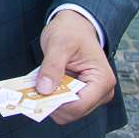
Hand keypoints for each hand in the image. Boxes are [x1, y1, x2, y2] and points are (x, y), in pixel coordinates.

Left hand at [36, 9, 115, 124]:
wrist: (75, 25)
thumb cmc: (71, 31)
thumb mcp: (59, 44)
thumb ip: (52, 67)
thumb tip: (44, 90)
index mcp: (102, 81)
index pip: (78, 106)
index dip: (56, 103)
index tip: (37, 92)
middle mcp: (102, 93)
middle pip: (73, 112)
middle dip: (52, 102)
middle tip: (36, 86)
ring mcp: (93, 96)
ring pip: (67, 111)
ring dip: (51, 99)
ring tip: (41, 82)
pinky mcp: (82, 95)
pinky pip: (65, 104)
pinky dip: (52, 97)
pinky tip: (45, 84)